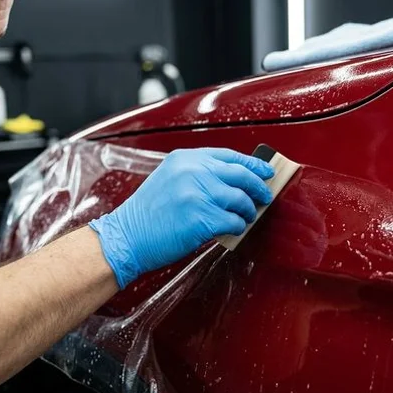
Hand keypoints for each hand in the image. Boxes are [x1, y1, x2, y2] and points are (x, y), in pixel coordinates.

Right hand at [89, 148, 274, 288]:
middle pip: (241, 174)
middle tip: (265, 195)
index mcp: (185, 159)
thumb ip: (197, 174)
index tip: (265, 170)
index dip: (252, 163)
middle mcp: (194, 172)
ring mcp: (199, 194)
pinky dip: (238, 227)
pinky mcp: (202, 218)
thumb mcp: (169, 179)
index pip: (228, 156)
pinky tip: (233, 229)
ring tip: (246, 217)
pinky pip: (234, 221)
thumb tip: (231, 182)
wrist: (127, 236)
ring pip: (240, 199)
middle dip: (258, 186)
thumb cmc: (147, 214)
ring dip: (247, 211)